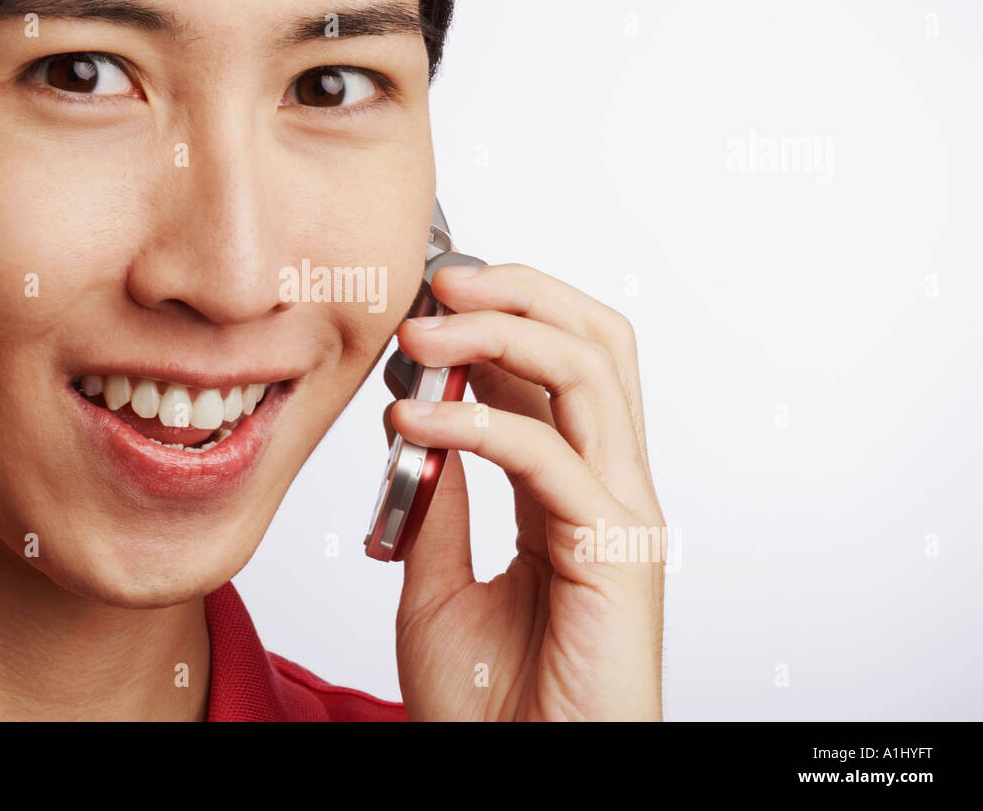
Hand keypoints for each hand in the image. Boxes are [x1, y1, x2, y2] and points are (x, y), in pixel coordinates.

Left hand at [384, 263, 664, 720]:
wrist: (517, 776)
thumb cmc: (486, 704)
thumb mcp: (435, 579)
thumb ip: (439, 499)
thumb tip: (419, 421)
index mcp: (573, 491)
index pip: (557, 367)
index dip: (497, 317)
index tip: (425, 298)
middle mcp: (610, 489)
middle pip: (596, 344)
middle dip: (519, 293)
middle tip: (440, 279)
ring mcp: (622, 516)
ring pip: (590, 373)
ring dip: (501, 332)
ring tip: (423, 331)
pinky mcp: (615, 554)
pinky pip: (552, 456)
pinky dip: (481, 422)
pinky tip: (420, 420)